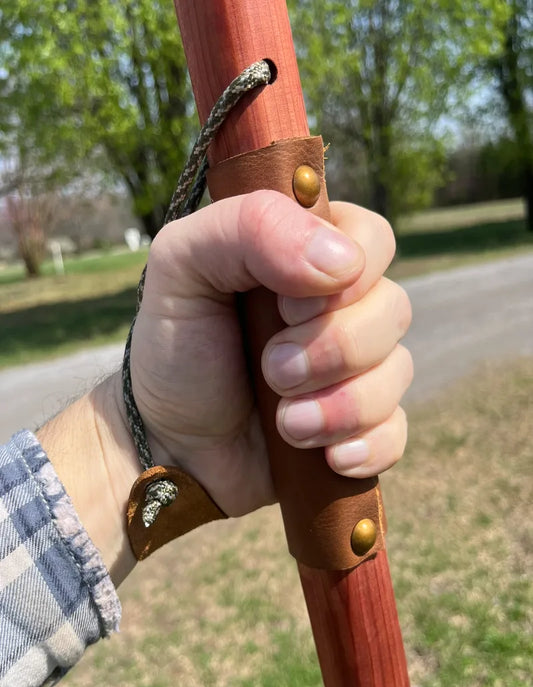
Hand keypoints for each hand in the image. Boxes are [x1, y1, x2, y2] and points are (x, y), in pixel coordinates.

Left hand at [131, 191, 411, 517]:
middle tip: (272, 369)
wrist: (169, 448)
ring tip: (286, 424)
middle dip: (333, 349)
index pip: (372, 240)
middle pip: (394, 308)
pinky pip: (396, 432)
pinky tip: (330, 457)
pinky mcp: (360, 427)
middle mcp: (340, 309)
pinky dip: (367, 446)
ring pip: (398, 372)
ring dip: (340, 405)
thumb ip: (248, 228)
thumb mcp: (181, 267)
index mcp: (305, 255)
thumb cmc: (175, 351)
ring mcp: (354, 371)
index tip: (284, 307)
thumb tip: (343, 261)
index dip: (345, 277)